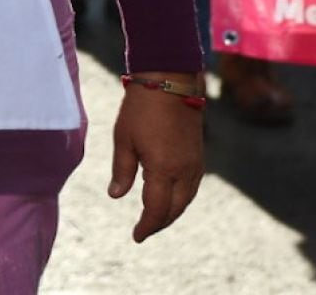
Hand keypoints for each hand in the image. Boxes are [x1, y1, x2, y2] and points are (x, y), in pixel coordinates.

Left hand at [108, 73, 203, 241]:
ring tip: (157, 217)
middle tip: (144, 230)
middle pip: (175, 209)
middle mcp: (184, 170)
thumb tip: (116, 195)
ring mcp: (195, 162)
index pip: (156, 209)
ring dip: (173, 211)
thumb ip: (122, 170)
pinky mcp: (199, 153)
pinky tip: (172, 196)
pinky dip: (182, 197)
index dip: (146, 226)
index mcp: (163, 169)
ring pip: (187, 199)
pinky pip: (193, 185)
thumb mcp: (123, 138)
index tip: (136, 236)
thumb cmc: (141, 107)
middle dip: (160, 222)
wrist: (170, 78)